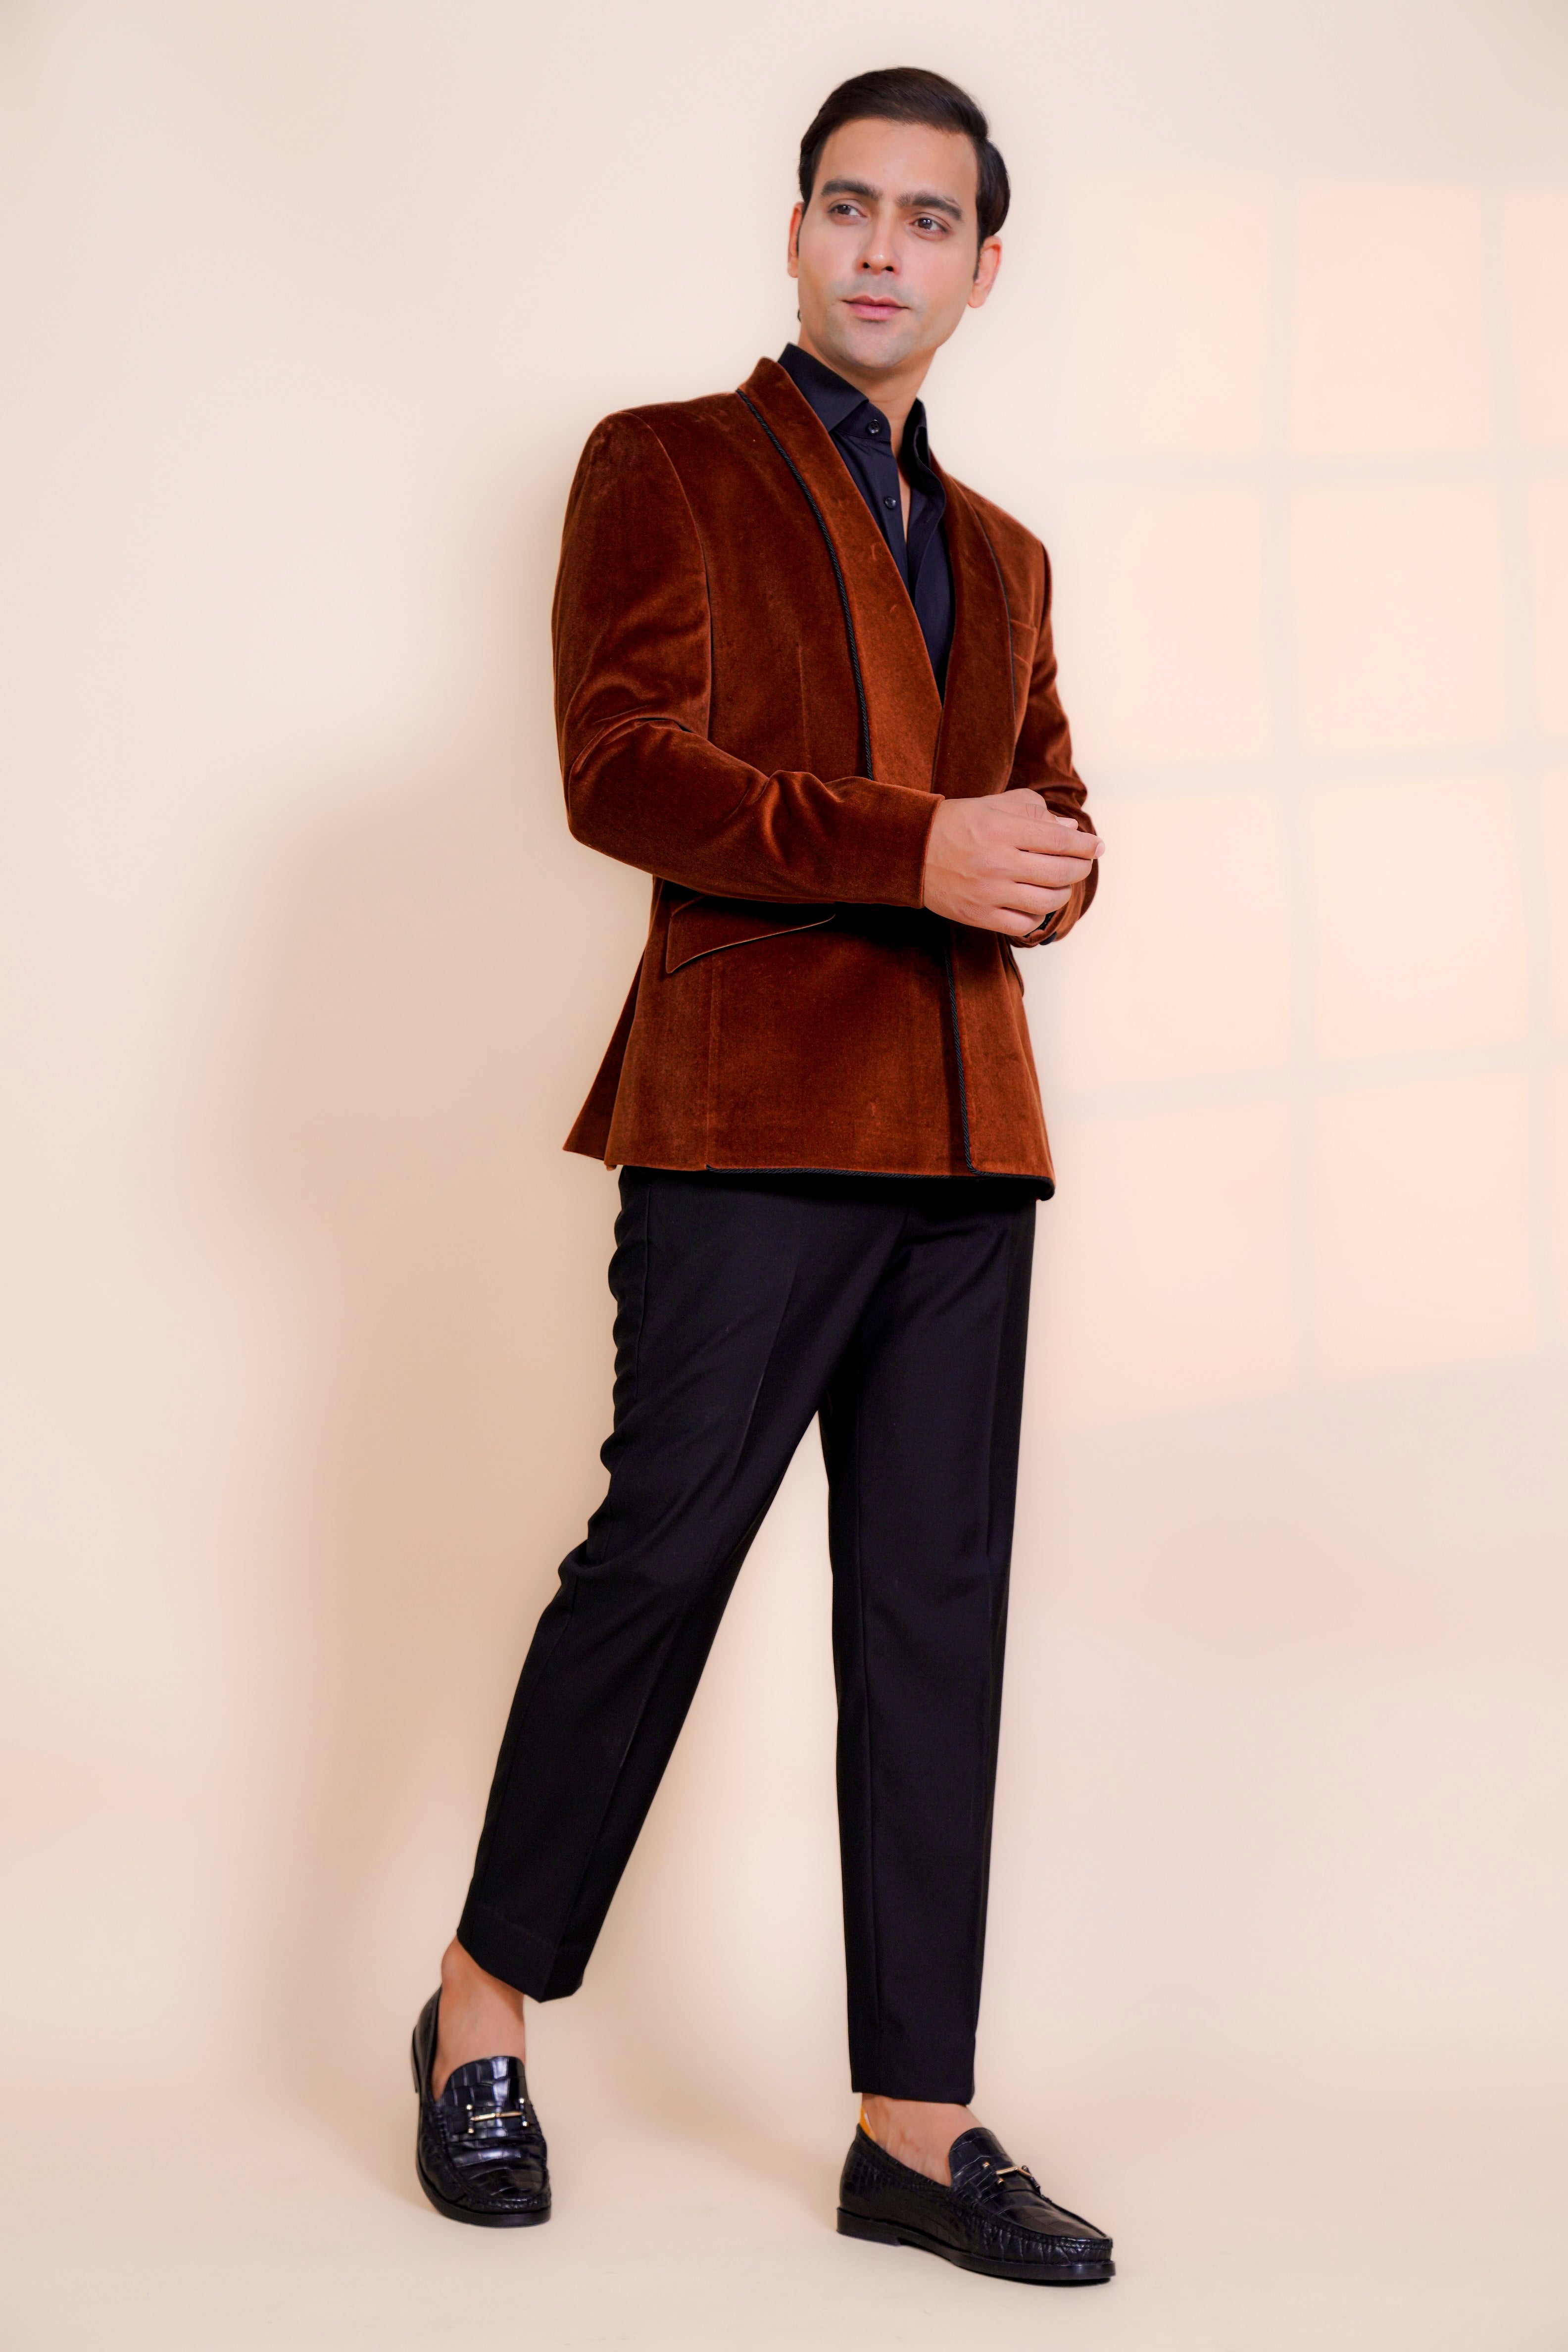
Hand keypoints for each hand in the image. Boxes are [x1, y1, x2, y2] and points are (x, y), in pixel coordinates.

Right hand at [921, 790, 1101, 939]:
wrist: (912, 851)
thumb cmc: (958, 823)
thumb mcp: (994, 804)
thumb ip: (1034, 811)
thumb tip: (1070, 829)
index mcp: (1002, 829)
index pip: (1060, 841)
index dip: (1085, 845)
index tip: (1097, 846)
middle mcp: (998, 862)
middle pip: (1060, 873)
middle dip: (1080, 867)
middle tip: (1083, 862)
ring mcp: (989, 893)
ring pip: (1047, 901)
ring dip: (1063, 892)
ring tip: (1061, 883)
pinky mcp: (979, 916)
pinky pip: (1024, 924)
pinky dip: (1038, 915)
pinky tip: (1037, 902)